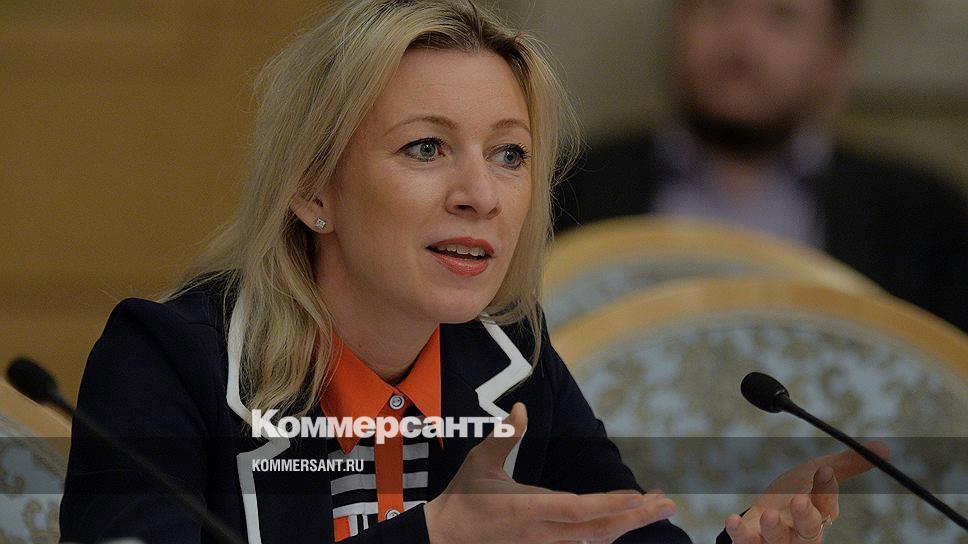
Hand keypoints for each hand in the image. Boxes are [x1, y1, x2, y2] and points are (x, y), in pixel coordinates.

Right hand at [425, 403, 675, 543]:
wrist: (445, 539)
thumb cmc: (463, 498)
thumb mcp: (480, 463)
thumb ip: (506, 436)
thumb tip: (523, 407)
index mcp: (527, 509)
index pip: (577, 509)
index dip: (609, 504)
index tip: (638, 496)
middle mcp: (541, 533)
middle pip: (597, 530)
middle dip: (636, 517)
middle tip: (668, 503)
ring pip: (594, 541)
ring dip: (626, 524)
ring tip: (654, 508)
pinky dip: (606, 532)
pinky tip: (623, 521)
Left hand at [724, 440, 888, 542]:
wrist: (768, 510)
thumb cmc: (799, 490)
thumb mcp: (819, 472)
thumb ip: (847, 463)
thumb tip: (883, 447)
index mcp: (821, 512)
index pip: (828, 505)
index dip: (827, 490)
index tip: (824, 471)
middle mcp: (802, 531)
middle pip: (809, 531)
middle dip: (805, 517)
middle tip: (799, 500)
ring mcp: (778, 539)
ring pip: (780, 541)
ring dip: (774, 530)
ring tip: (769, 515)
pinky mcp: (753, 540)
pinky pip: (748, 542)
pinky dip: (741, 533)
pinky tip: (733, 519)